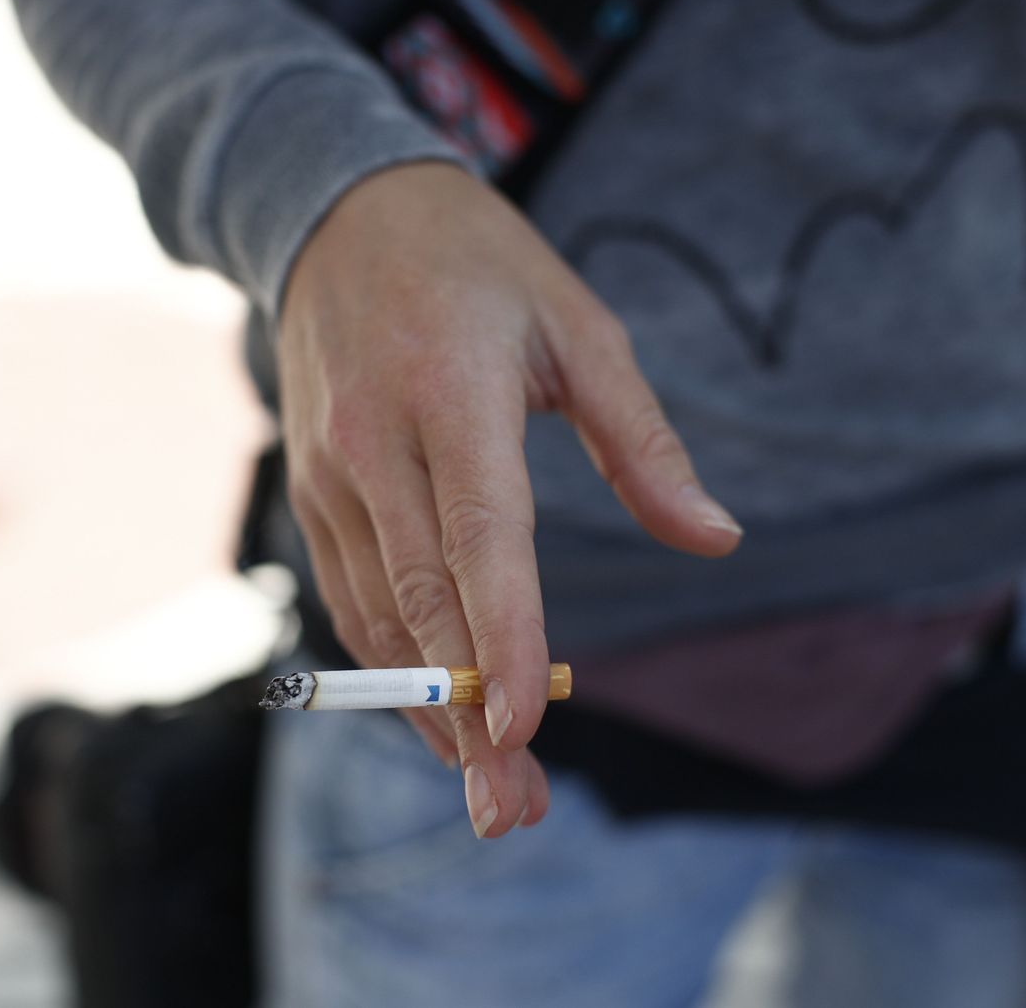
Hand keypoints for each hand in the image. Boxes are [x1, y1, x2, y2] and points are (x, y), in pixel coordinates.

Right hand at [277, 162, 741, 837]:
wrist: (338, 217)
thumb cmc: (476, 266)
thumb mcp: (578, 325)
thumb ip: (640, 440)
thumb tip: (717, 539)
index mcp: (452, 392)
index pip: (478, 534)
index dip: (500, 635)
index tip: (523, 728)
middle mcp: (374, 442)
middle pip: (423, 601)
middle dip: (466, 716)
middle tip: (512, 808)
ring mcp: (329, 471)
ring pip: (378, 615)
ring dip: (426, 711)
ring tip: (485, 788)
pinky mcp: (309, 489)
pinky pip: (350, 593)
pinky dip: (392, 664)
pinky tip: (433, 714)